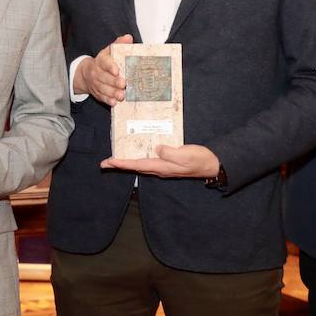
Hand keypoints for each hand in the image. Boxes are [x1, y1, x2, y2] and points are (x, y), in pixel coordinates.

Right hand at [74, 35, 132, 105]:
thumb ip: (119, 44)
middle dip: (114, 81)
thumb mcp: (110, 51)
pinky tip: (114, 102)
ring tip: (122, 95)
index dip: (110, 66)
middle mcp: (97, 72)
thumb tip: (128, 38)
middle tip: (123, 84)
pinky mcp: (98, 93)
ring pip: (103, 88)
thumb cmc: (104, 61)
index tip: (117, 70)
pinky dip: (108, 100)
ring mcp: (96, 84)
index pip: (105, 62)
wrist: (87, 74)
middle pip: (104, 77)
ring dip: (112, 92)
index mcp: (101, 60)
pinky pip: (102, 97)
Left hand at [100, 144, 219, 179]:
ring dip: (127, 162)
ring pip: (140, 164)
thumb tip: (157, 148)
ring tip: (115, 158)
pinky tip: (136, 152)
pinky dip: (138, 157)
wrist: (211, 165)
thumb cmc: (199, 159)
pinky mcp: (167, 162)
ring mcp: (163, 166)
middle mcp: (159, 168)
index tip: (108, 162)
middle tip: (105, 162)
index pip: (136, 165)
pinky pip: (148, 160)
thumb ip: (169, 152)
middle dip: (119, 164)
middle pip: (134, 166)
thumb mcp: (184, 154)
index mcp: (161, 166)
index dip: (121, 163)